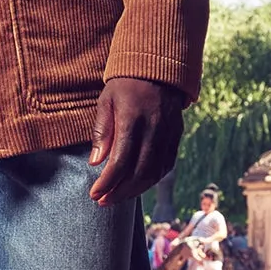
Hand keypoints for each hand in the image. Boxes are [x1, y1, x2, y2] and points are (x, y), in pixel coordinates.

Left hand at [89, 78, 183, 206]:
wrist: (158, 68)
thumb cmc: (125, 85)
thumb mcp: (106, 101)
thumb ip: (101, 132)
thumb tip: (95, 163)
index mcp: (132, 119)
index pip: (120, 161)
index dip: (107, 182)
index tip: (94, 194)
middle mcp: (154, 129)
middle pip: (138, 172)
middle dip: (119, 192)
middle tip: (103, 201)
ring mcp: (168, 134)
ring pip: (154, 173)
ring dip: (135, 190)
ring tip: (117, 197)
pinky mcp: (177, 136)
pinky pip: (166, 165)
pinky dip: (151, 179)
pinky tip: (137, 185)